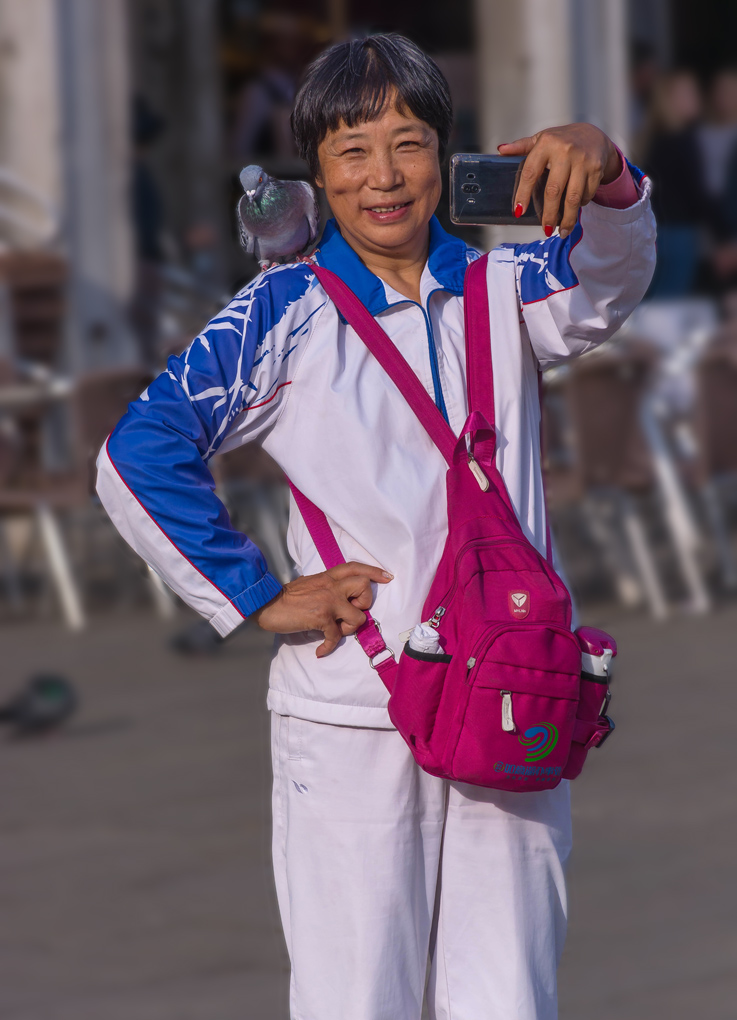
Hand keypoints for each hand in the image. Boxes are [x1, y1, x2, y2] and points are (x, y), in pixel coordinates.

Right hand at [252, 561, 392, 657]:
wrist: (266, 604)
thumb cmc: (286, 597)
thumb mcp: (310, 584)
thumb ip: (326, 586)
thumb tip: (339, 598)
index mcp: (328, 576)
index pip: (355, 567)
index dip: (374, 571)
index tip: (387, 577)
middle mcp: (331, 586)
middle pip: (364, 586)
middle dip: (365, 603)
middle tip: (352, 611)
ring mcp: (328, 601)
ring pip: (358, 616)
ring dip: (350, 628)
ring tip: (336, 631)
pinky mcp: (321, 618)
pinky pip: (335, 636)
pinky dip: (329, 647)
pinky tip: (321, 650)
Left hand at [499, 123, 621, 238]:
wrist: (594, 134)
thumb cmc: (562, 141)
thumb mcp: (542, 139)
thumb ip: (522, 147)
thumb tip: (501, 150)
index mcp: (546, 143)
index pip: (530, 173)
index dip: (523, 194)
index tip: (518, 212)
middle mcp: (565, 151)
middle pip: (554, 191)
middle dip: (549, 214)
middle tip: (546, 230)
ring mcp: (582, 160)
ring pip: (573, 197)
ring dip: (568, 218)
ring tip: (563, 232)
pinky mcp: (596, 168)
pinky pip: (587, 194)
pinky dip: (581, 205)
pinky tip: (575, 210)